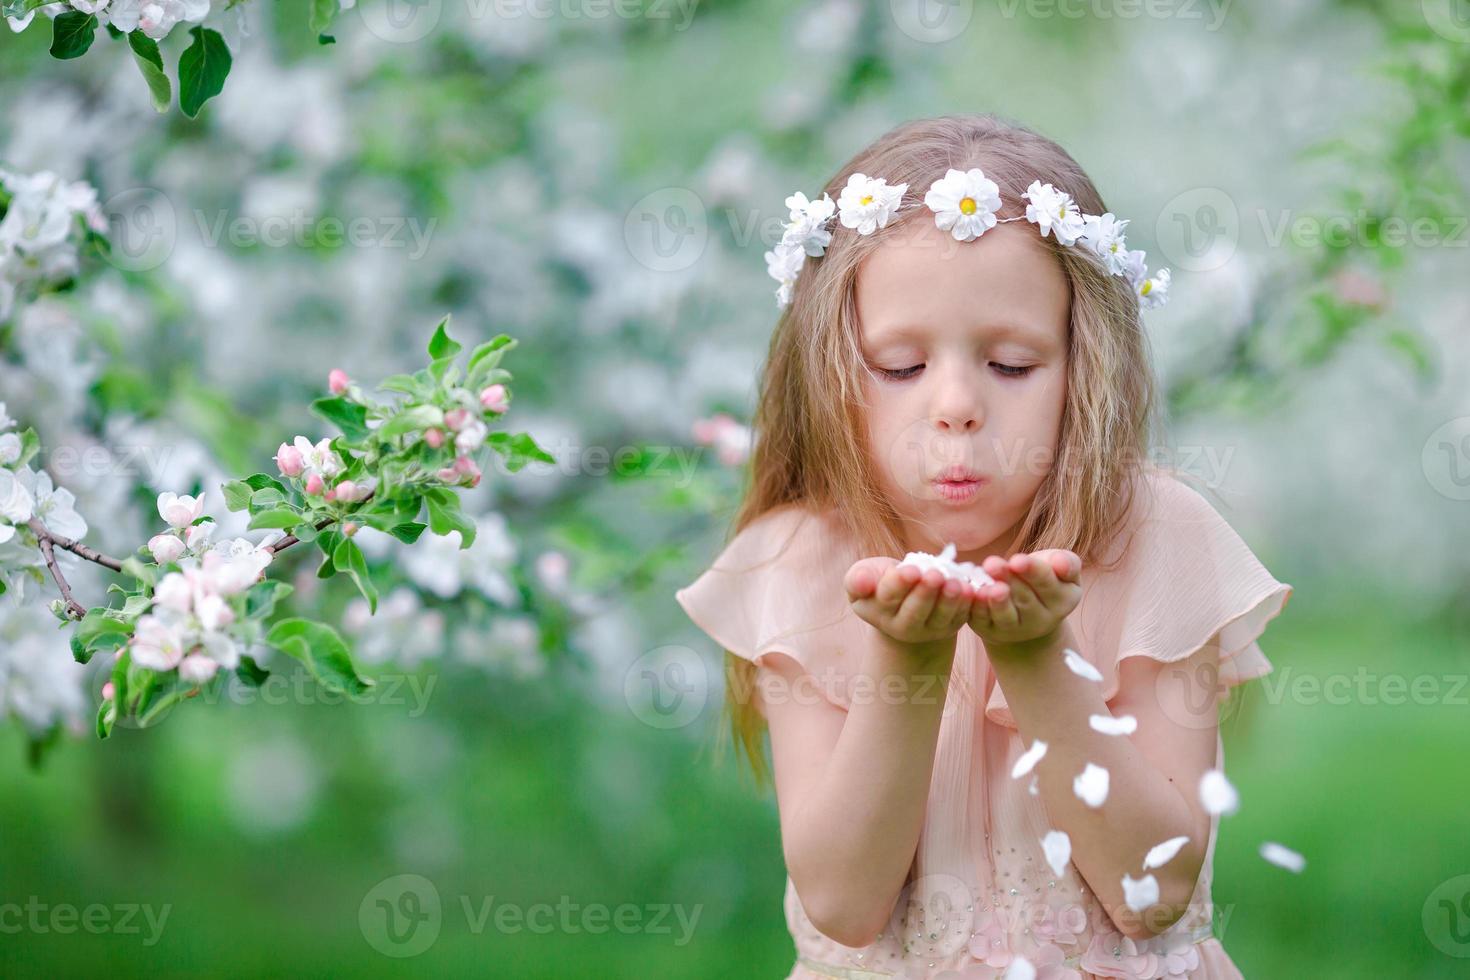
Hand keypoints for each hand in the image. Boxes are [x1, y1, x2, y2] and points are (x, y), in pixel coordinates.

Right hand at [844, 557, 980, 649]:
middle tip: (934, 575)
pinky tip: (972, 589)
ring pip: (940, 617)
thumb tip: (862, 582)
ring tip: (956, 583)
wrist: (904, 598)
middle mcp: (903, 626)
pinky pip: (960, 617)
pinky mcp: (950, 626)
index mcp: (879, 611)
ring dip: (949, 600)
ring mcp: (929, 629)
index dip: (899, 583)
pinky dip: (967, 604)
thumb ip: (857, 578)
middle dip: (925, 593)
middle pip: (915, 611)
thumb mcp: (863, 576)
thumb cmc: (880, 581)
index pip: (888, 597)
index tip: (910, 570)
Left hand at [968, 549, 1081, 651]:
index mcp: (1062, 601)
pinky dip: (977, 608)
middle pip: (1024, 598)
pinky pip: (983, 620)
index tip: (1017, 560)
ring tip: (988, 587)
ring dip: (995, 601)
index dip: (1032, 571)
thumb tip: (1061, 563)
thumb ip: (1067, 563)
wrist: (1024, 608)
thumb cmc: (1043, 579)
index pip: (1048, 584)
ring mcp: (1014, 629)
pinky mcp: (990, 631)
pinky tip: (972, 594)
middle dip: (1008, 579)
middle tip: (993, 563)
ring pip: (1005, 615)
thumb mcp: (1060, 569)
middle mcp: (1041, 620)